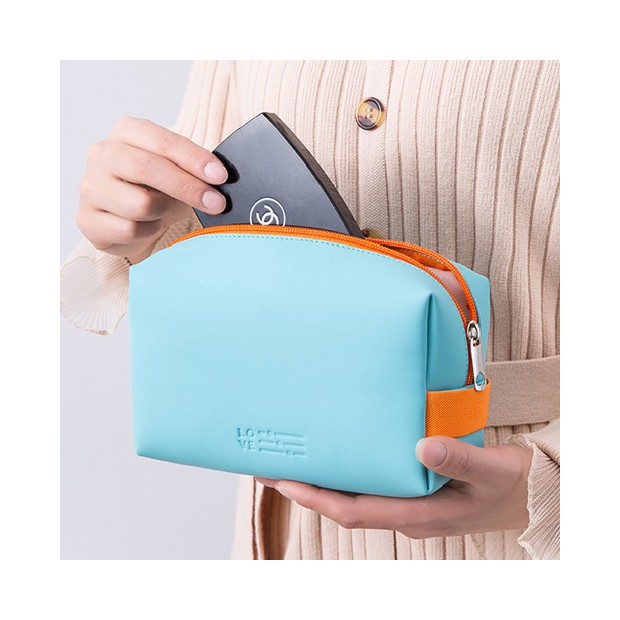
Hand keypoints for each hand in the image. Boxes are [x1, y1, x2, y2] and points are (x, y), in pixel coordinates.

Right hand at [76, 116, 227, 263]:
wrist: (127, 219)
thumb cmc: (155, 189)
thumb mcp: (176, 169)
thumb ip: (194, 168)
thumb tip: (220, 178)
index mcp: (127, 131)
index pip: (162, 141)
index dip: (194, 159)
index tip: (220, 176)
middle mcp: (102, 154)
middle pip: (147, 168)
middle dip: (187, 187)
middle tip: (215, 202)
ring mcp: (90, 186)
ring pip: (139, 204)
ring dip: (163, 212)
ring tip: (164, 211)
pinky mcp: (87, 219)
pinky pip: (129, 230)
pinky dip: (148, 231)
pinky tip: (148, 226)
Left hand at [257, 437, 532, 538]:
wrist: (531, 495)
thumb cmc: (511, 486)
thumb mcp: (490, 472)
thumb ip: (458, 460)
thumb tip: (421, 447)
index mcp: (418, 514)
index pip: (355, 511)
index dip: (317, 498)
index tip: (285, 480)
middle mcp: (404, 512)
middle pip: (344, 503)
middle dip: (307, 487)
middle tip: (270, 465)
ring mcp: (407, 503)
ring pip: (354, 495)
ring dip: (322, 479)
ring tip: (294, 457)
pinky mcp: (412, 491)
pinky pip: (370, 484)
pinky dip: (347, 472)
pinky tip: (338, 453)